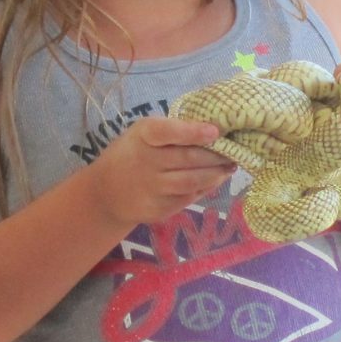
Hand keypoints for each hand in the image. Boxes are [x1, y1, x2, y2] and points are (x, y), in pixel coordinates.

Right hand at [83, 117, 231, 227]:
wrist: (106, 193)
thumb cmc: (132, 153)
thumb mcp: (143, 133)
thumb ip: (172, 131)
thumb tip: (214, 132)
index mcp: (143, 136)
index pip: (168, 132)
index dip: (193, 132)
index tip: (216, 132)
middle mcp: (146, 162)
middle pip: (188, 159)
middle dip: (217, 156)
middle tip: (235, 152)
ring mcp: (151, 189)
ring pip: (192, 181)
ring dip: (216, 175)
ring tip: (230, 167)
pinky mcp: (158, 210)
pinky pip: (188, 198)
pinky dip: (205, 188)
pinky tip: (214, 180)